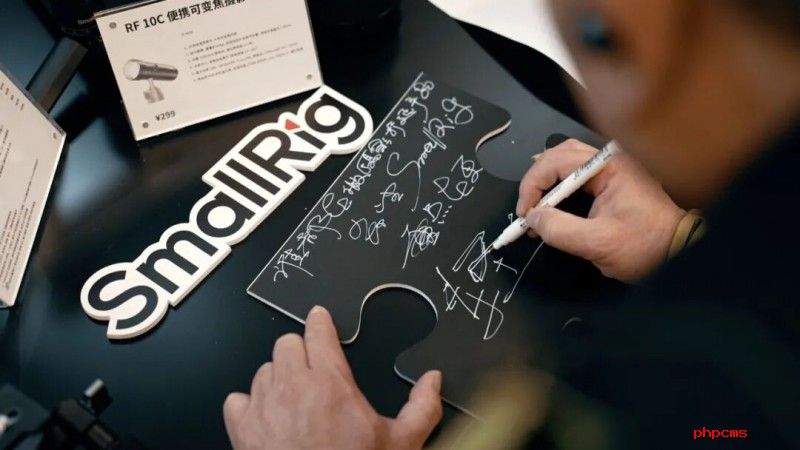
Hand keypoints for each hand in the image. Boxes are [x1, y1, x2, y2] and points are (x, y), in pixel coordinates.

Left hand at [223, 306, 442, 449]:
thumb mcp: (401, 443)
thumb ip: (422, 408)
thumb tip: (432, 380)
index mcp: (330, 384)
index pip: (318, 332)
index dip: (320, 321)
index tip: (319, 318)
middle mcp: (293, 387)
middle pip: (286, 343)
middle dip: (300, 351)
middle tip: (312, 370)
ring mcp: (263, 407)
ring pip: (263, 369)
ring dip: (277, 378)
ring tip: (293, 400)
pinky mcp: (242, 430)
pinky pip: (235, 399)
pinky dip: (249, 404)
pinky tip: (266, 417)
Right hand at [517, 139, 685, 280]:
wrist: (677, 252)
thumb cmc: (646, 246)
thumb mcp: (598, 243)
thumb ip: (560, 230)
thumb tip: (532, 219)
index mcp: (609, 166)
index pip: (557, 162)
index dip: (532, 186)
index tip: (525, 213)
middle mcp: (609, 159)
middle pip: (558, 153)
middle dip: (536, 180)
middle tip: (527, 209)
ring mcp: (610, 168)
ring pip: (565, 160)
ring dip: (545, 181)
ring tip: (534, 206)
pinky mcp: (610, 180)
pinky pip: (575, 173)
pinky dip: (557, 186)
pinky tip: (549, 201)